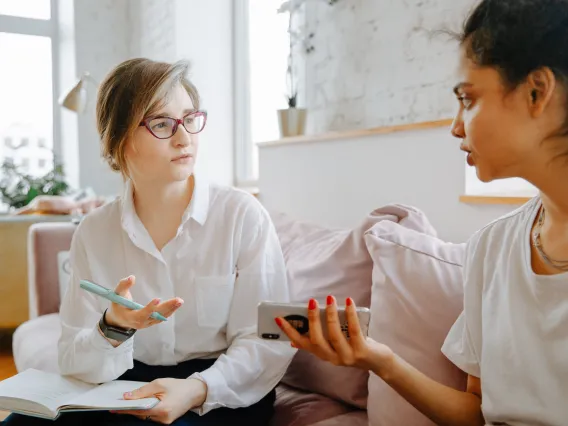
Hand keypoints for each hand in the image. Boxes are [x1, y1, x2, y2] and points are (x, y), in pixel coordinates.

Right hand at [105, 275, 183, 329]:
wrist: (119, 320)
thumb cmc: (118, 305)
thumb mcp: (117, 295)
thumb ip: (123, 285)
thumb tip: (132, 277)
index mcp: (130, 317)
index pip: (141, 314)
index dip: (149, 308)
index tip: (157, 299)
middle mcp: (140, 323)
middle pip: (155, 316)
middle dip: (166, 308)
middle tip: (177, 300)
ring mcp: (147, 323)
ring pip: (160, 317)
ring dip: (171, 309)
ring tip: (180, 301)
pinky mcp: (151, 322)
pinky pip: (161, 317)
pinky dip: (169, 311)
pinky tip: (176, 305)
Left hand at [113, 378, 206, 423]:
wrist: (195, 392)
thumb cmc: (179, 386)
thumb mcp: (160, 384)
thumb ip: (142, 391)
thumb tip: (127, 396)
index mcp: (162, 410)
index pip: (139, 411)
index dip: (126, 409)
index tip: (114, 408)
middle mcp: (163, 419)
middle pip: (141, 415)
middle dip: (132, 407)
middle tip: (121, 401)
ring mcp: (165, 422)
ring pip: (146, 416)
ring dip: (139, 408)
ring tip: (132, 400)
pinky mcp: (166, 421)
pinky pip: (152, 415)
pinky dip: (146, 409)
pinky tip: (143, 403)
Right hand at [276, 295, 393, 374]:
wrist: (379, 362)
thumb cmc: (354, 347)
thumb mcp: (334, 345)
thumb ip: (319, 341)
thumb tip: (295, 338)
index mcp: (323, 354)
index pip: (302, 344)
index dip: (290, 332)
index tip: (279, 318)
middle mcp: (332, 358)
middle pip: (316, 340)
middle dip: (312, 320)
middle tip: (311, 302)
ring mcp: (346, 356)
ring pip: (334, 335)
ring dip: (330, 315)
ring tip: (329, 299)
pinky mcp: (361, 351)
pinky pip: (354, 331)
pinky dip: (350, 314)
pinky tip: (348, 302)